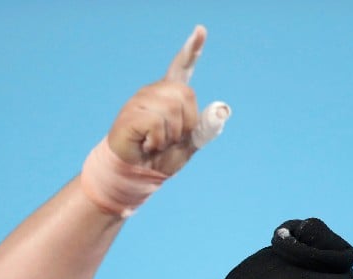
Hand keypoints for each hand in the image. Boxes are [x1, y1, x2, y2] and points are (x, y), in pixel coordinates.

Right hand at [106, 26, 230, 175]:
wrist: (136, 173)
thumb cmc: (161, 156)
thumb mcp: (190, 144)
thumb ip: (206, 128)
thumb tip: (222, 111)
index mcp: (170, 95)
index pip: (182, 67)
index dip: (192, 49)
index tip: (201, 30)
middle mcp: (155, 92)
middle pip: (185, 94)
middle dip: (186, 123)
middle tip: (170, 138)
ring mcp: (141, 100)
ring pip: (171, 110)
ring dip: (170, 136)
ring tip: (156, 142)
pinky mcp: (131, 113)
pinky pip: (156, 123)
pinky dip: (157, 141)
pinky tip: (147, 144)